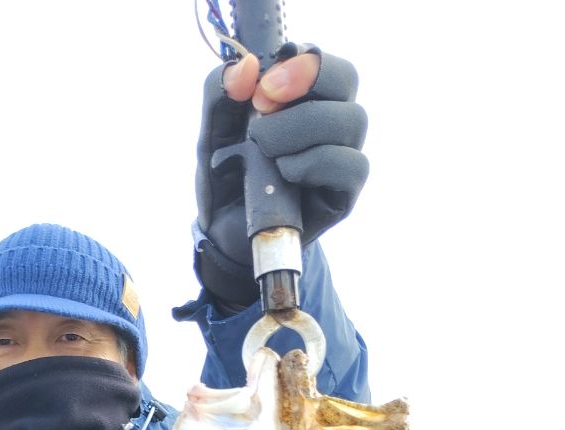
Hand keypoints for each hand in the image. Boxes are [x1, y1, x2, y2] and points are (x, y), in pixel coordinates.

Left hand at [194, 47, 368, 309]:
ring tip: (265, 150)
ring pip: (352, 121)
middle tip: (263, 111)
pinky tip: (286, 173)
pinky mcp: (344, 194)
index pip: (325, 60)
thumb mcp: (212, 131)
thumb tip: (246, 68)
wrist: (224, 233)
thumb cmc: (227, 176)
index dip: (301, 62)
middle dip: (305, 85)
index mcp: (305, 96)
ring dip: (303, 128)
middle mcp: (331, 121)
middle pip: (347, 79)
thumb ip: (221, 93)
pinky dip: (316, 163)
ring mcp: (342, 156)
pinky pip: (352, 166)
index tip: (264, 86)